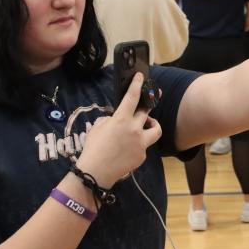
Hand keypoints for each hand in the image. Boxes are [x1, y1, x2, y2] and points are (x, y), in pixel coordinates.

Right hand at [74, 73, 161, 188]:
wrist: (96, 172)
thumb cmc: (93, 148)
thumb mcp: (97, 127)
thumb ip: (110, 120)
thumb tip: (116, 119)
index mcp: (121, 119)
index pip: (132, 97)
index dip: (137, 85)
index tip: (141, 77)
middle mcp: (134, 129)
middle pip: (147, 112)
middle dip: (148, 104)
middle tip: (149, 101)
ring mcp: (141, 143)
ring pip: (155, 129)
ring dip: (152, 125)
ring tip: (146, 125)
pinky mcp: (142, 155)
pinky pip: (144, 146)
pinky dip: (138, 145)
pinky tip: (128, 149)